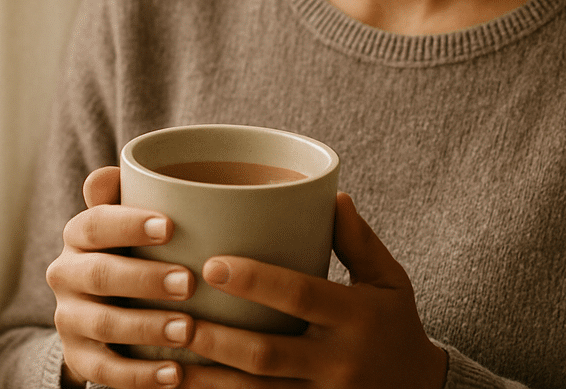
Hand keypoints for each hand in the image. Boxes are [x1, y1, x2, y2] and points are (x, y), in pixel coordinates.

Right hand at [45, 166, 198, 388]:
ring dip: (147, 327)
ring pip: (104, 324)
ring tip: (189, 328)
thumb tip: (114, 171)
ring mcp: (69, 319)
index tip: (171, 226)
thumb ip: (124, 193)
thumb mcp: (129, 216)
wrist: (104, 300)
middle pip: (102, 275)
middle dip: (146, 279)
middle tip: (189, 281)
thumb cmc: (133, 244)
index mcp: (79, 234)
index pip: (96, 224)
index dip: (130, 224)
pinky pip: (104, 371)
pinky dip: (139, 376)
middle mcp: (66, 274)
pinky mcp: (78, 357)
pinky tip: (174, 374)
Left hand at [168, 192, 447, 387]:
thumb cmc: (397, 325)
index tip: (213, 264)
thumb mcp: (390, 279)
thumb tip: (333, 195)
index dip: (255, 281)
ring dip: (211, 382)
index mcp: (355, 317)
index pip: (300, 295)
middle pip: (268, 354)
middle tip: (176, 318)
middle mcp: (338, 363)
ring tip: (169, 363)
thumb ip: (360, 241)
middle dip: (218, 340)